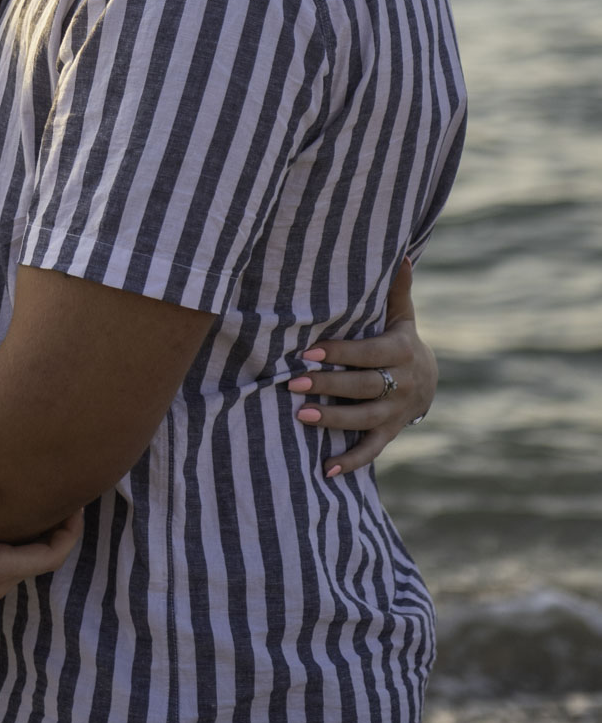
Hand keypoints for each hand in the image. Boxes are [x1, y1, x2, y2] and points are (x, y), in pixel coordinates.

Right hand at [0, 484, 83, 648]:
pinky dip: (14, 546)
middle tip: (59, 492)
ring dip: (35, 537)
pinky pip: (4, 566)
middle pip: (42, 558)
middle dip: (57, 528)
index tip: (76, 501)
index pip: (51, 556)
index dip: (70, 531)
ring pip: (23, 563)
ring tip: (34, 501)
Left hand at [287, 259, 436, 479]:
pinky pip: (371, 450)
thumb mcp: (403, 315)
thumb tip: (401, 252)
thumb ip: (396, 290)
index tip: (307, 352)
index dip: (339, 354)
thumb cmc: (401, 339)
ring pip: (364, 419)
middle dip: (328, 386)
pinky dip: (351, 461)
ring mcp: (396, 412)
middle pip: (363, 387)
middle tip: (293, 384)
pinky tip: (326, 470)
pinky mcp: (391, 432)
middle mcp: (401, 384)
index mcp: (401, 351)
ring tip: (300, 416)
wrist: (429, 380)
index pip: (368, 353)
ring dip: (333, 420)